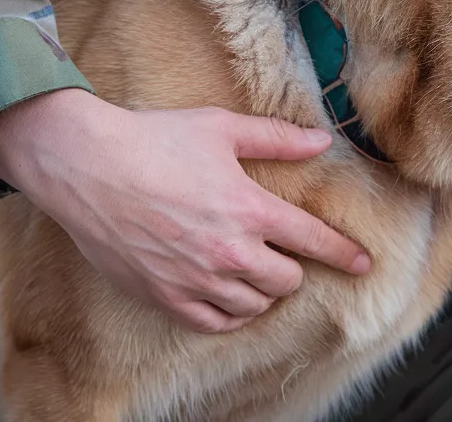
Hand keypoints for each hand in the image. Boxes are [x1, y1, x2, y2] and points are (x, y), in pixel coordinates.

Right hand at [0, 89, 370, 333]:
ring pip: (256, 304)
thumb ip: (277, 139)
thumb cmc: (155, 139)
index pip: (314, 241)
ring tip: (255, 271)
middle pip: (288, 280)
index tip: (365, 264)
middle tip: (282, 252)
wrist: (86, 166)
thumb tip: (321, 142)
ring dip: (264, 290)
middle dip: (294, 267)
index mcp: (249, 208)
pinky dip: (232, 313)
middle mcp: (228, 250)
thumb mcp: (222, 128)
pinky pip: (216, 323)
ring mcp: (195, 278)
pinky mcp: (165, 296)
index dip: (345, 254)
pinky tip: (231, 296)